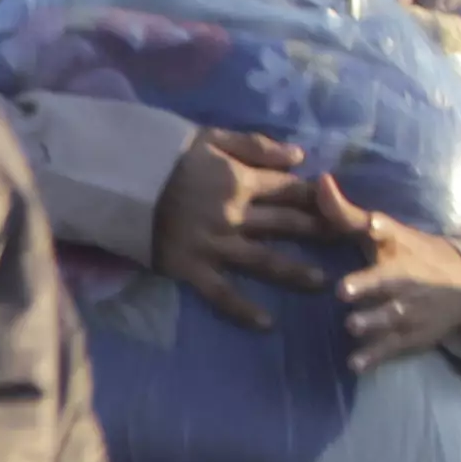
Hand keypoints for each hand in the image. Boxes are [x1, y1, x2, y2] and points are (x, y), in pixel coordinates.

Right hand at [148, 131, 345, 325]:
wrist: (110, 179)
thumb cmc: (159, 155)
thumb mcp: (208, 137)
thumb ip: (255, 145)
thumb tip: (300, 157)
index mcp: (240, 180)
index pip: (291, 190)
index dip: (319, 198)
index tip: (342, 207)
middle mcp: (234, 214)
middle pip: (287, 224)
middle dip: (321, 232)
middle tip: (350, 244)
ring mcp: (213, 244)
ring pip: (264, 261)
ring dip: (295, 273)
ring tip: (322, 283)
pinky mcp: (190, 267)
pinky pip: (221, 293)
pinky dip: (243, 310)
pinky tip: (266, 324)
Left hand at [324, 198, 460, 369]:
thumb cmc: (410, 254)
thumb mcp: (384, 232)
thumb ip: (344, 213)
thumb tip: (318, 179)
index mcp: (399, 251)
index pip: (392, 239)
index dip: (382, 231)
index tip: (373, 227)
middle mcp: (408, 282)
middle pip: (391, 283)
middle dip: (370, 286)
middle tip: (345, 290)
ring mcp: (411, 312)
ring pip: (392, 319)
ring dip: (373, 322)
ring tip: (352, 326)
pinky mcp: (412, 338)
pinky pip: (393, 349)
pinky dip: (375, 357)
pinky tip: (354, 364)